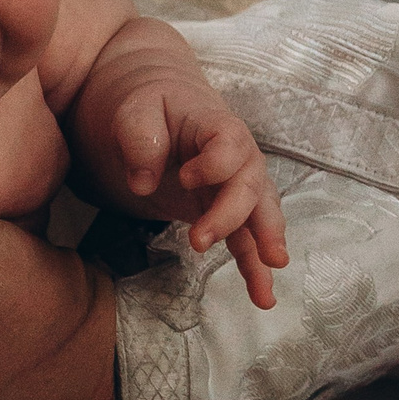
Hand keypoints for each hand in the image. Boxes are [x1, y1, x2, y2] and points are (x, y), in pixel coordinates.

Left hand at [104, 71, 287, 309]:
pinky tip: (261, 296)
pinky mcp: (224, 209)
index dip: (214, 164)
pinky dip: (253, 267)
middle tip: (201, 239)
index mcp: (216, 124)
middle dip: (231, 216)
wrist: (156, 105)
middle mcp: (237, 156)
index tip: (185, 178)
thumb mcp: (134, 109)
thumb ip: (139, 137)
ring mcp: (234, 185)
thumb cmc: (147, 103)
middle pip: (249, 186)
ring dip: (260, 251)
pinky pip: (246, 239)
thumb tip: (142, 181)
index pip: (231, 143)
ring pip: (258, 217)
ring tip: (264, 289)